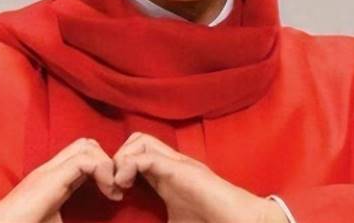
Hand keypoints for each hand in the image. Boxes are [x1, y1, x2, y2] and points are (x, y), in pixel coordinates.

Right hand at [0, 137, 121, 222]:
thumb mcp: (57, 221)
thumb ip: (74, 217)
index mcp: (54, 179)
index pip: (84, 155)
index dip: (104, 168)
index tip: (116, 194)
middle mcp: (52, 169)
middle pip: (87, 144)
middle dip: (108, 161)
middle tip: (117, 188)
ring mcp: (50, 170)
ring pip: (87, 145)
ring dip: (107, 164)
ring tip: (113, 190)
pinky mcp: (51, 178)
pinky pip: (84, 160)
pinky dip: (102, 170)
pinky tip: (107, 190)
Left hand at [112, 132, 288, 222]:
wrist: (240, 221)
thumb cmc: (210, 222)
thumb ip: (157, 221)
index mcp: (166, 175)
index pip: (136, 153)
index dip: (118, 168)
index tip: (113, 194)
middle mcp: (171, 163)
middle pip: (136, 139)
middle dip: (117, 158)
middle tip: (112, 187)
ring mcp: (177, 163)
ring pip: (140, 140)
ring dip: (121, 160)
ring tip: (118, 185)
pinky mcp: (180, 169)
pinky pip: (145, 156)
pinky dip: (128, 166)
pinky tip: (124, 186)